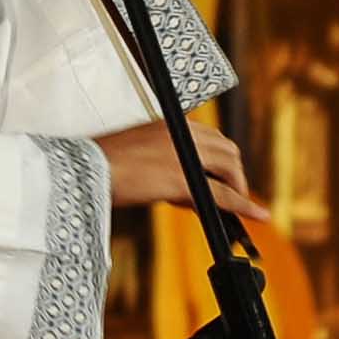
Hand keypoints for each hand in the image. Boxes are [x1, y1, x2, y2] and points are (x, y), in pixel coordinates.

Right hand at [96, 118, 265, 224]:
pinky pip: (222, 194)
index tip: (222, 178)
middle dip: (234, 173)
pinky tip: (256, 214)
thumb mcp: (138, 156)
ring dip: (238, 187)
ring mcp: (182, 155)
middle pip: (227, 149)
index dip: (221, 162)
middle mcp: (180, 133)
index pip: (210, 138)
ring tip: (240, 206)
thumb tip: (183, 190)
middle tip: (233, 195)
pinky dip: (242, 204)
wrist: (81, 171)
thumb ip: (164, 164)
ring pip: (229, 167)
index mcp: (169, 125)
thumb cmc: (100, 167)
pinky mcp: (180, 179)